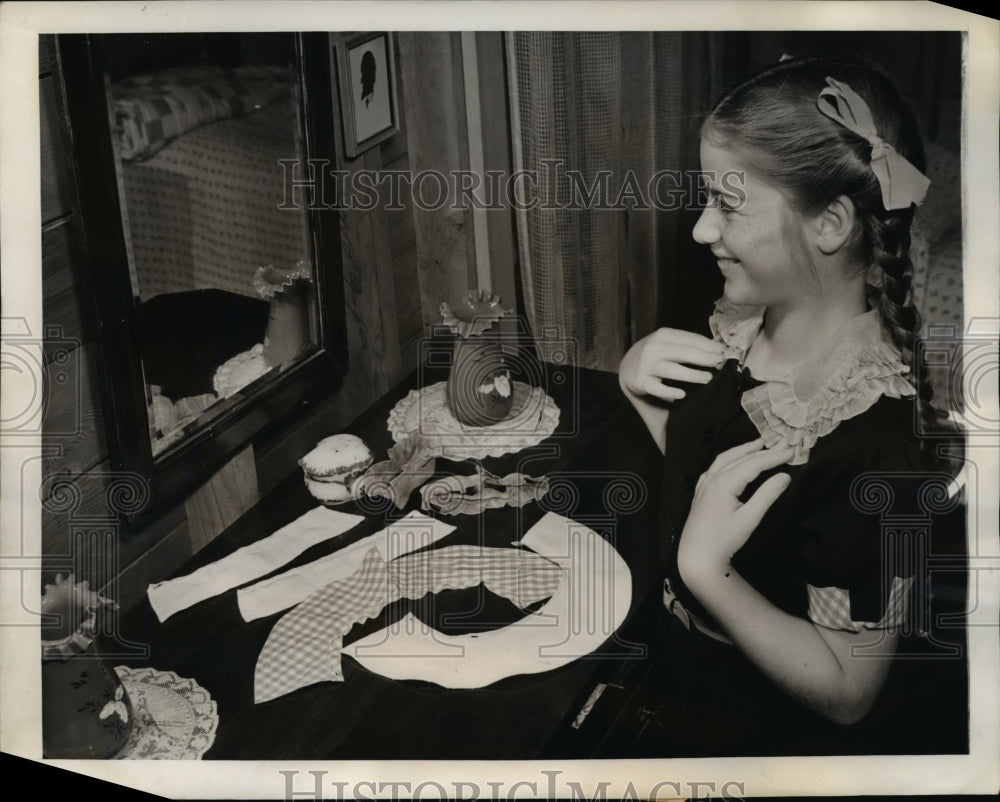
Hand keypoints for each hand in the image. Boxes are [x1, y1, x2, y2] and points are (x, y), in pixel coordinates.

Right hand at [618, 328, 724, 402]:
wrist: (628, 367)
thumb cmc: (656, 355)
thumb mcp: (669, 343)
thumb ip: (690, 344)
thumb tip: (720, 347)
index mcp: (664, 335)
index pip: (691, 339)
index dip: (710, 346)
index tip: (725, 352)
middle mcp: (654, 348)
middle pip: (685, 353)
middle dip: (705, 358)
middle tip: (720, 364)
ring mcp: (646, 365)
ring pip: (673, 371)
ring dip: (692, 375)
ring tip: (708, 378)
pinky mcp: (641, 382)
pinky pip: (658, 389)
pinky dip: (670, 392)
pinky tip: (682, 394)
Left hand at [676, 438, 794, 584]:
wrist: (696, 555)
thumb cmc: (724, 540)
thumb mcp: (749, 519)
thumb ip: (767, 495)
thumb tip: (784, 476)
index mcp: (724, 483)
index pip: (754, 463)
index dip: (774, 456)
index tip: (792, 450)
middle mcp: (712, 478)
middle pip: (741, 457)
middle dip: (763, 449)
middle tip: (782, 442)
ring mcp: (704, 483)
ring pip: (726, 458)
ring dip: (744, 449)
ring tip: (761, 443)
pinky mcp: (701, 490)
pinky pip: (716, 466)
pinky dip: (730, 457)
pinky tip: (735, 458)